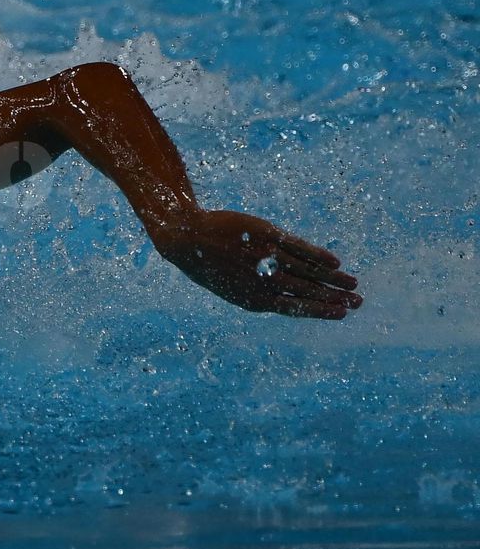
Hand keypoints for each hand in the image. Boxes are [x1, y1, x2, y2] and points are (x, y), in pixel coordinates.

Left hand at [151, 209, 362, 318]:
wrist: (188, 237)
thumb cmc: (209, 265)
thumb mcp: (231, 287)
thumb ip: (259, 293)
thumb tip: (286, 298)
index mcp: (253, 299)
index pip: (294, 308)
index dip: (320, 311)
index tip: (342, 313)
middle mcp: (263, 280)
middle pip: (306, 291)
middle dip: (334, 297)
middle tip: (359, 301)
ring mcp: (266, 257)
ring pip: (307, 271)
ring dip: (332, 278)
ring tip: (353, 284)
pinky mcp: (267, 235)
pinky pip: (298, 248)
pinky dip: (317, 255)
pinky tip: (335, 262)